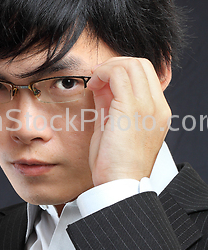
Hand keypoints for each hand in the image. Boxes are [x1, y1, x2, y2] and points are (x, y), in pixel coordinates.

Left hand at [88, 57, 170, 185]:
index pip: (146, 74)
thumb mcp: (115, 127)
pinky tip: (92, 86)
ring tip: (94, 81)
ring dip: (108, 67)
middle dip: (115, 64)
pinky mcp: (131, 109)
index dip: (123, 70)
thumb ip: (111, 104)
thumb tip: (101, 85)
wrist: (120, 186)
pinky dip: (102, 74)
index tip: (103, 79)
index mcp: (157, 112)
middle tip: (97, 77)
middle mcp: (157, 107)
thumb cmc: (115, 163)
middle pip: (141, 64)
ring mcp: (147, 107)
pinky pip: (118, 75)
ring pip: (131, 65)